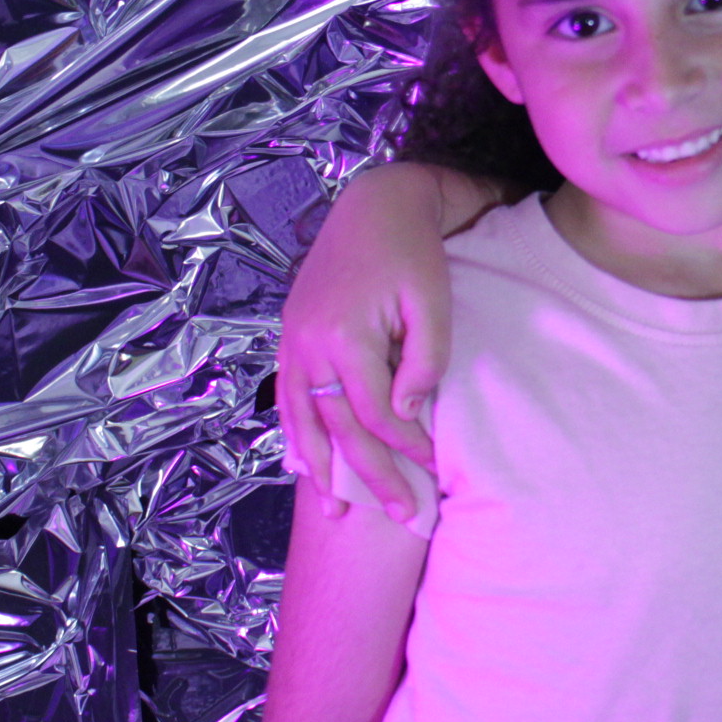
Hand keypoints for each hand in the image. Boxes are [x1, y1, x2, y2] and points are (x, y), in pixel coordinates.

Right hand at [277, 162, 494, 521]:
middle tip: (404, 517)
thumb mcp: (433, 302)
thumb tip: (405, 418)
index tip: (435, 470)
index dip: (407, 448)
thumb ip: (424, 361)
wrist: (375, 203)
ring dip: (322, 469)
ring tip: (339, 511)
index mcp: (346, 336)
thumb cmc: (414, 252)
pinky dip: (294, 434)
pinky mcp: (290, 334)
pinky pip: (287, 397)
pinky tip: (303, 463)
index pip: (377, 415)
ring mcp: (293, 341)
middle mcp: (309, 345)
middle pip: (339, 429)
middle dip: (372, 477)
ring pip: (303, 421)